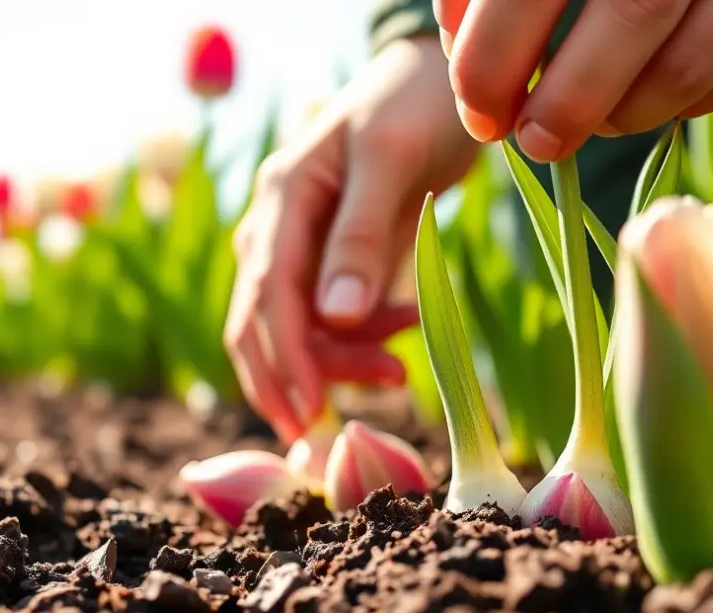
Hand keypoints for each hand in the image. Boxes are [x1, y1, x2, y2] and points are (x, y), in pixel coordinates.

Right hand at [224, 36, 478, 441]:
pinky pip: (335, 320)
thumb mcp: (391, 159)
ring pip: (303, 329)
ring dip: (345, 358)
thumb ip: (360, 236)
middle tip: (333, 428)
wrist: (447, 84)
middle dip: (300, 375)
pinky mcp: (337, 262)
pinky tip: (406, 323)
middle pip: (265, 322)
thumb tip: (334, 318)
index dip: (282, 357)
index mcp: (282, 197)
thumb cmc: (418, 105)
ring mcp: (306, 247)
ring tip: (401, 366)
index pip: (266, 293)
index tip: (305, 412)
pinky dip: (365, 338)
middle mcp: (280, 226)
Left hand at [438, 0, 712, 161]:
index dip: (490, 64)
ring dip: (623, 115)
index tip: (479, 111)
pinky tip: (650, 97)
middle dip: (565, 106)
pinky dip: (691, 102)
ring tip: (588, 117)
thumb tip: (457, 44)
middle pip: (626, 25)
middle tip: (533, 140)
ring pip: (689, 66)